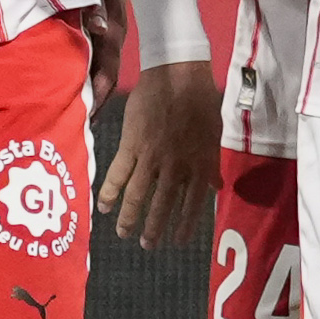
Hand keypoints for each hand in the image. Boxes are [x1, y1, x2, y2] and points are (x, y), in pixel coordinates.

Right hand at [97, 58, 218, 246]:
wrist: (177, 73)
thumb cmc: (200, 100)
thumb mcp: (214, 134)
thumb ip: (212, 164)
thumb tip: (216, 186)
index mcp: (199, 164)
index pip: (192, 204)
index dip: (185, 225)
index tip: (178, 242)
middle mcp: (176, 166)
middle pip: (162, 205)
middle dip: (154, 228)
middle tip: (148, 245)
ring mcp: (152, 157)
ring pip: (138, 195)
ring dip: (130, 218)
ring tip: (124, 234)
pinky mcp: (131, 145)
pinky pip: (118, 174)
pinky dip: (110, 192)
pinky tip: (104, 208)